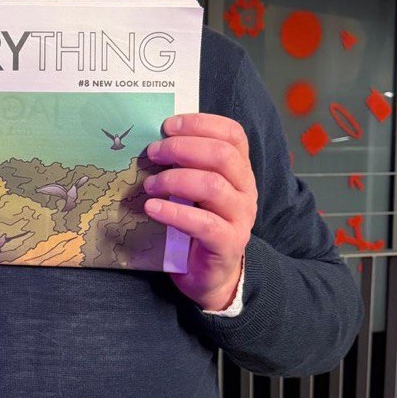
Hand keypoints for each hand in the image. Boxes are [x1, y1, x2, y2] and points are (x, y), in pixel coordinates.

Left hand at [143, 114, 257, 309]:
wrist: (210, 273)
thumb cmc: (197, 223)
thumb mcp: (194, 189)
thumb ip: (186, 165)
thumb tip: (154, 140)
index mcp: (240, 169)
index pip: (233, 134)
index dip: (200, 123)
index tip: (167, 126)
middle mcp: (246, 189)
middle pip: (222, 156)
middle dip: (182, 149)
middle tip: (152, 153)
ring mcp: (241, 217)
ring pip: (213, 186)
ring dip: (174, 180)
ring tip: (150, 185)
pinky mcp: (228, 243)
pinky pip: (203, 223)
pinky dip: (174, 212)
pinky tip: (152, 208)